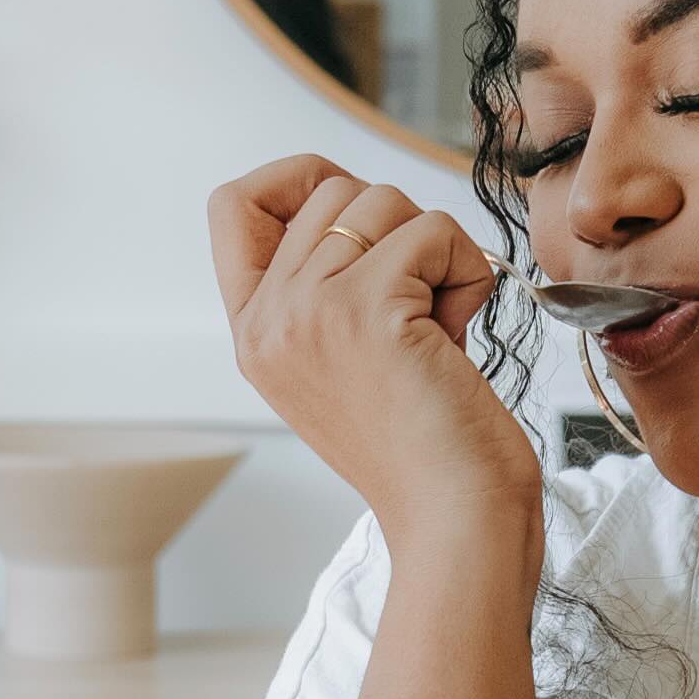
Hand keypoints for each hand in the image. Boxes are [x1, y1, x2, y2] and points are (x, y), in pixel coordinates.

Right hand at [210, 155, 540, 564]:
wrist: (453, 519)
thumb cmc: (422, 447)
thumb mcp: (347, 357)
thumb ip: (330, 286)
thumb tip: (360, 199)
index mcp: (253, 333)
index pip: (232, 204)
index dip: (296, 178)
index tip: (358, 213)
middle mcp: (267, 319)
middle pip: (330, 189)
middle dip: (395, 227)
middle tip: (419, 303)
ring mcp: (309, 310)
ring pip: (383, 200)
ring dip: (436, 250)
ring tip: (440, 327)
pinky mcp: (366, 309)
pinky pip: (433, 231)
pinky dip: (466, 271)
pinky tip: (459, 335)